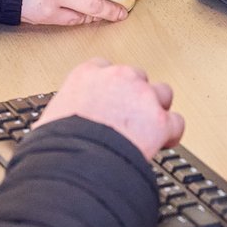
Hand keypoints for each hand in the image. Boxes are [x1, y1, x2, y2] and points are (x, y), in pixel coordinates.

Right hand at [35, 57, 183, 160]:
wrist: (77, 159)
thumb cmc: (59, 141)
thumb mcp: (51, 119)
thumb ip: (61, 115)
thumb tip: (50, 132)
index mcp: (87, 74)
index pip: (103, 67)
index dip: (108, 84)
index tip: (109, 97)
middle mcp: (117, 78)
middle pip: (136, 76)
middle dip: (134, 94)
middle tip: (128, 114)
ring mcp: (142, 96)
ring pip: (162, 93)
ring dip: (156, 107)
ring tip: (149, 124)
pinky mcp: (160, 120)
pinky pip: (176, 122)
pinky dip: (171, 133)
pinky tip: (165, 141)